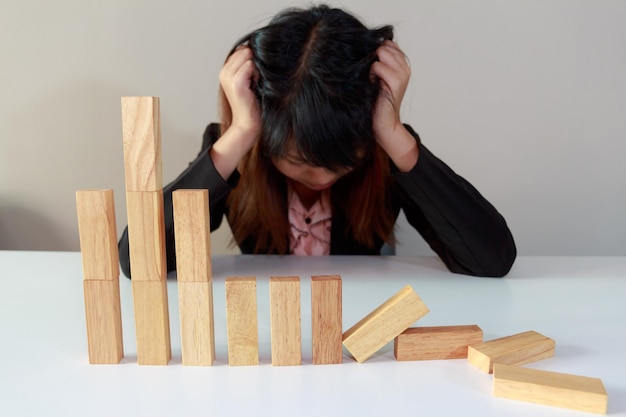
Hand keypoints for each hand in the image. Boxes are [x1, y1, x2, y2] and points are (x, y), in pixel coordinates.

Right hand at [219, 46, 261, 136]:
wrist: (248, 124)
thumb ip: (250, 66)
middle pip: (245, 50)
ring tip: (257, 84)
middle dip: (255, 61)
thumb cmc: (252, 105)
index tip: (256, 75)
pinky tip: (257, 86)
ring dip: (257, 67)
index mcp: (226, 71)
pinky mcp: (236, 83)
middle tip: (257, 80)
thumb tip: (258, 50)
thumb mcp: (250, 81)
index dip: (253, 58)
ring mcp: (228, 77)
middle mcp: (224, 72)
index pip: (242, 49)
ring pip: (248, 56)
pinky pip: (250, 65)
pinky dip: (257, 74)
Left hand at [370, 41, 418, 171]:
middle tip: (371, 76)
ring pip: (381, 52)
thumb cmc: (374, 100)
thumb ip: (377, 60)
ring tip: (372, 80)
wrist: (381, 123)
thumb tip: (364, 42)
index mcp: (402, 65)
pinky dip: (371, 74)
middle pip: (384, 45)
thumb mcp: (376, 77)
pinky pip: (377, 66)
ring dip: (371, 65)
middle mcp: (405, 67)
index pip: (387, 42)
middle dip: (373, 57)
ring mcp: (402, 73)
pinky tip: (372, 85)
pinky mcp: (396, 81)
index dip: (375, 52)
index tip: (372, 69)